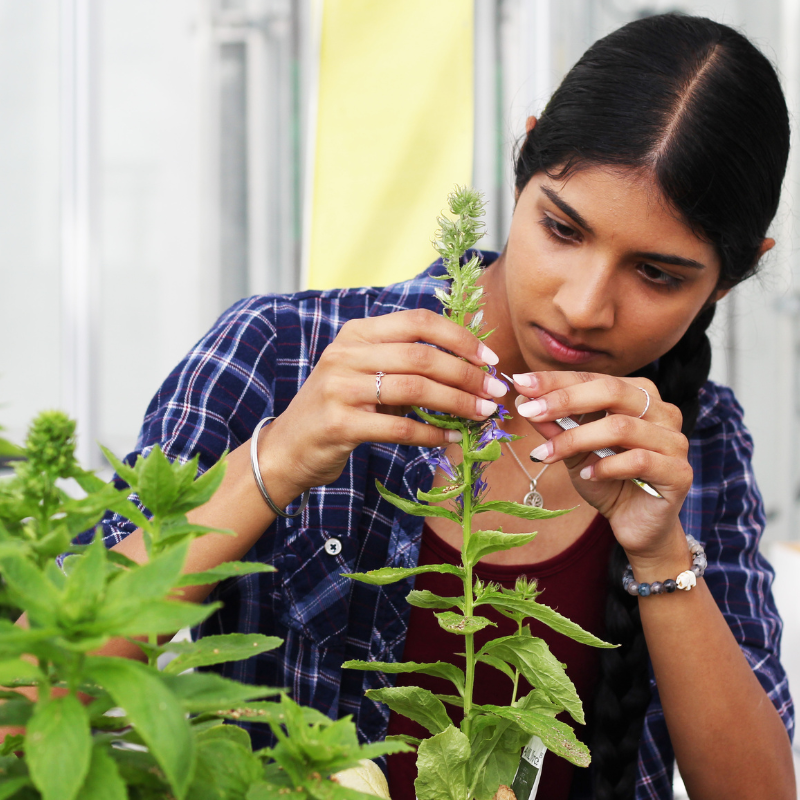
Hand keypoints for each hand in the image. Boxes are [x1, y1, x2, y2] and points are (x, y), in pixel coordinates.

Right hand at [259, 309, 506, 494]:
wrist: (288, 447)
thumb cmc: (339, 408)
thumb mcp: (365, 373)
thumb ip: (404, 363)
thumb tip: (469, 365)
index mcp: (357, 333)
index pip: (418, 322)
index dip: (460, 337)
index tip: (489, 359)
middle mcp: (346, 354)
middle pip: (422, 356)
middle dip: (467, 374)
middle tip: (495, 392)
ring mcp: (339, 388)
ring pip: (415, 389)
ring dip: (457, 403)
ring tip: (482, 415)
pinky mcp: (339, 424)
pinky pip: (399, 427)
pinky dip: (432, 434)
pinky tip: (452, 439)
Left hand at [511, 371, 691, 562]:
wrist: (635, 525)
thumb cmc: (606, 480)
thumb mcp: (573, 450)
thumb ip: (555, 425)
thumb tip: (525, 400)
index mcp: (638, 395)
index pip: (593, 378)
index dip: (556, 380)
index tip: (521, 383)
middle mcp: (662, 411)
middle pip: (611, 390)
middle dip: (564, 399)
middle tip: (529, 412)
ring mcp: (674, 440)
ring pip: (621, 426)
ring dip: (576, 439)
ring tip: (546, 455)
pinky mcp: (679, 472)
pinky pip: (638, 460)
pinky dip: (606, 466)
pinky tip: (587, 476)